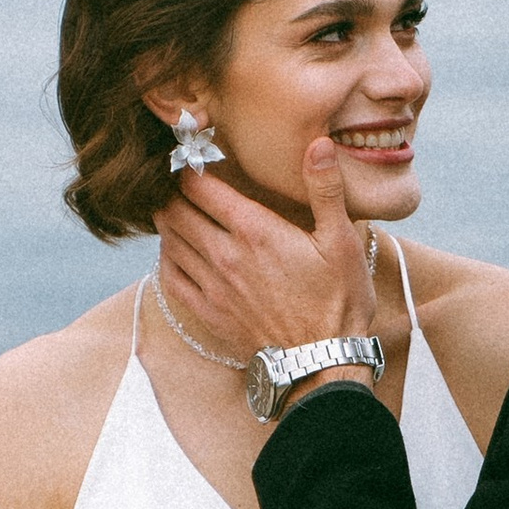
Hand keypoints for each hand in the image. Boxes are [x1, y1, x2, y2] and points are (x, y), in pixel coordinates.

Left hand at [158, 136, 376, 389]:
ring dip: (166, 221)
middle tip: (176, 181)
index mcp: (254, 230)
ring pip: (169, 241)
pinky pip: (170, 278)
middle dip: (171, 191)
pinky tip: (174, 251)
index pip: (200, 187)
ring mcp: (213, 286)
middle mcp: (225, 255)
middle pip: (174, 211)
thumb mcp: (342, 240)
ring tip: (173, 209)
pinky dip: (167, 257)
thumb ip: (324, 189)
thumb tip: (318, 143)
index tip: (192, 158)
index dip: (190, 167)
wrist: (322, 364)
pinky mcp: (209, 313)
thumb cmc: (339, 301)